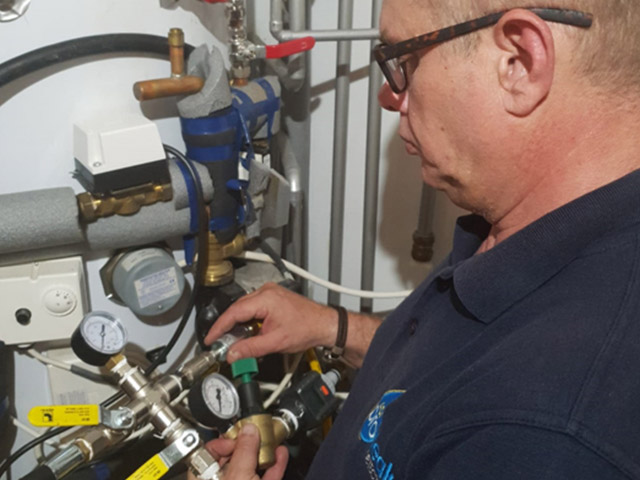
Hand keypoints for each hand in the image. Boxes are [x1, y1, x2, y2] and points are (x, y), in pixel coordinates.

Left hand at [188, 423, 288, 479]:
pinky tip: (280, 455)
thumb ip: (244, 451)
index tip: (240, 433)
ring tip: (272, 439)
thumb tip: (249, 429)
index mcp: (203, 477)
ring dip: (264, 452)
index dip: (225, 439)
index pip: (209, 450)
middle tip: (259, 433)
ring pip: (250, 467)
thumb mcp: (239, 475)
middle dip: (249, 443)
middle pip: (232, 457)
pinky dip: (273, 466)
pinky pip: (264, 477)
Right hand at [204, 283, 336, 361]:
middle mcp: (266, 292)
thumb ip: (250, 348)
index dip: (219, 327)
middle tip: (220, 343)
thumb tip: (233, 354)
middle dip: (227, 327)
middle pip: (237, 309)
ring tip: (234, 341)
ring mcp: (270, 293)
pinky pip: (253, 307)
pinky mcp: (273, 298)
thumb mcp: (275, 342)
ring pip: (244, 308)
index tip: (210, 338)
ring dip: (238, 324)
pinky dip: (248, 320)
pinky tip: (248, 332)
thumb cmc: (307, 328)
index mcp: (265, 299)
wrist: (324, 324)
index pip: (233, 312)